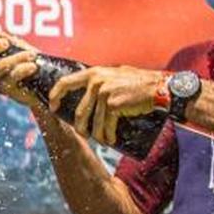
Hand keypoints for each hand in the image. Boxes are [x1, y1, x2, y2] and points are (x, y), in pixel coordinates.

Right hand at [0, 26, 42, 109]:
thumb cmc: (27, 60)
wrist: (45, 81)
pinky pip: (11, 77)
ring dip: (17, 58)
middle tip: (6, 43)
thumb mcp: (15, 45)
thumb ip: (0, 37)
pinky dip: (22, 69)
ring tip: (31, 55)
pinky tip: (32, 66)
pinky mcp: (6, 89)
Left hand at [48, 65, 164, 146]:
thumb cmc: (139, 83)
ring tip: (101, 139)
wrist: (160, 88)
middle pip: (80, 110)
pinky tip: (110, 140)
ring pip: (93, 121)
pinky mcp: (113, 105)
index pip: (65, 82)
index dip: (55, 95)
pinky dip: (108, 135)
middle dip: (80, 126)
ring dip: (96, 134)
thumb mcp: (115, 75)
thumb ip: (100, 80)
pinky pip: (106, 125)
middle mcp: (96, 82)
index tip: (53, 107)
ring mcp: (104, 93)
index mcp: (93, 73)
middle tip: (82, 133)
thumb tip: (86, 91)